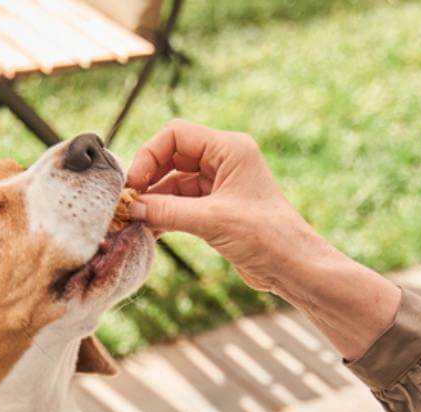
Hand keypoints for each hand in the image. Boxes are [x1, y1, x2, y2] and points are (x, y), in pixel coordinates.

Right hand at [124, 119, 328, 292]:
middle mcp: (224, 161)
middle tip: (130, 203)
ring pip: (174, 183)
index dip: (150, 155)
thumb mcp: (211, 220)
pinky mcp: (217, 208)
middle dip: (149, 178)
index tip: (135, 184)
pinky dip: (165, 214)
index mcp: (230, 149)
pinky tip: (149, 229)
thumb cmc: (265, 236)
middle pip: (172, 156)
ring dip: (155, 200)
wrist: (291, 267)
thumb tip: (132, 208)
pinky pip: (181, 203)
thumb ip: (168, 211)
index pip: (176, 135)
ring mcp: (220, 184)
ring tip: (135, 221)